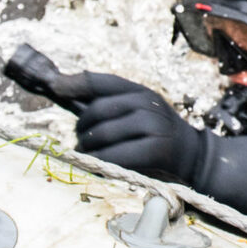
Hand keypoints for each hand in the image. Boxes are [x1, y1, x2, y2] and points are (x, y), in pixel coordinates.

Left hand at [73, 74, 206, 184]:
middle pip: (96, 111)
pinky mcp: (156, 149)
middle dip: (81, 128)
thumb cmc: (153, 135)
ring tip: (86, 155)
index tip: (55, 87)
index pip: (101, 81)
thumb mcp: (136, 112)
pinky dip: (99, 163)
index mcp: (139, 91)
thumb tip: (62, 89)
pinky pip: (114, 156)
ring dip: (86, 149)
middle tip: (79, 141)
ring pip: (102, 134)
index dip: (75, 83)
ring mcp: (153, 125)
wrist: (192, 156)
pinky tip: (96, 166)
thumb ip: (105, 104)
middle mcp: (147, 103)